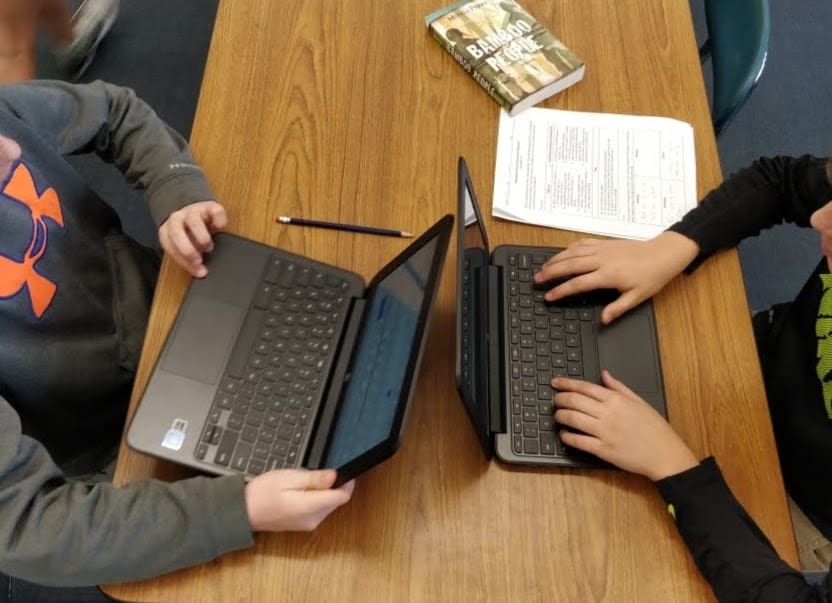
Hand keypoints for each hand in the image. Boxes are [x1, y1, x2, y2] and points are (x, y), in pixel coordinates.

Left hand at [158, 200, 227, 277]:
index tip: (196, 270)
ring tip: (209, 247)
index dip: (181, 259)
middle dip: (187, 250)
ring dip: (201, 236)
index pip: (169, 245)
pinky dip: (219, 222)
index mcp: (168, 230)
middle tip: (199, 261)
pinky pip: (214, 212)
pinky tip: (220, 230)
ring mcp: (194, 211)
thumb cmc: (192, 232)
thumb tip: (200, 271)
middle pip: (176, 233)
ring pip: (193, 221)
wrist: (200, 209)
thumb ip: (188, 256)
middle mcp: (178, 219)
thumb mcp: (186, 245)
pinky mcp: (211, 206)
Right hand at [245, 469, 354, 531]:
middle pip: (337, 500)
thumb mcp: (288, 478)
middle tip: (316, 473)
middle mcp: (313, 519)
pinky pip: (319, 509)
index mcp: (310, 508)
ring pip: (329, 504)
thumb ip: (314, 478)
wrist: (244, 512)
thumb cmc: (262, 493)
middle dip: (332, 485)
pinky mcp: (305, 524)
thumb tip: (335, 476)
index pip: (343, 496)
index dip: (346, 481)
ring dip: (324, 491)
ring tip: (303, 482)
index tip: (341, 470)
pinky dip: (316, 498)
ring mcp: (309, 524)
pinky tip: (300, 491)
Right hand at [533, 231, 698, 323]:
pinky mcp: (605, 242)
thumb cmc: (652, 276)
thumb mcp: (637, 297)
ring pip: (572, 252)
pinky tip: (562, 253)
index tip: (549, 296)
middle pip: (569, 265)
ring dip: (556, 259)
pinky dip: (569, 248)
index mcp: (608, 275)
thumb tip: (603, 320)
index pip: (578, 284)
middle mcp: (602, 260)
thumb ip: (617, 308)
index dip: (561, 291)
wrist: (664, 253)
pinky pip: (582, 243)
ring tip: (543, 267)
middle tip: (537, 279)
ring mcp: (602, 249)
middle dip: (550, 272)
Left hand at [552, 371, 697, 480]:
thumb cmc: (655, 428)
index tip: (555, 382)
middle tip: (555, 399)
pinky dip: (567, 436)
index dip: (566, 383)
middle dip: (559, 399)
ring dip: (560, 416)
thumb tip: (604, 374)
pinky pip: (578, 441)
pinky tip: (564, 434)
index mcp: (617, 400)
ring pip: (572, 419)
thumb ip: (619, 387)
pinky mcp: (603, 450)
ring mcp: (604, 432)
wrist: (665, 454)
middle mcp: (608, 414)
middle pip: (574, 401)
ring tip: (558, 415)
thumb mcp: (639, 401)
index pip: (584, 387)